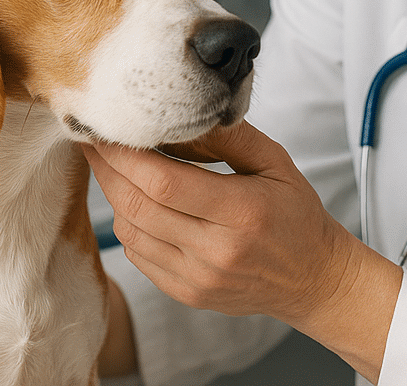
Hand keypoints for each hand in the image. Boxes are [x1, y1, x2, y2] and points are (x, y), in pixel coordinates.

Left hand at [82, 122, 401, 381]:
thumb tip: (181, 112)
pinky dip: (128, 224)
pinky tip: (134, 202)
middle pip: (137, 206)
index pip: (164, 181)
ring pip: (130, 233)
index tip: (106, 128)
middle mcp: (217, 251)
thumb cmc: (295, 213)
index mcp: (242, 212)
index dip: (125, 154)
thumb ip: (228, 135)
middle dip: (107, 169)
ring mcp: (199, 278)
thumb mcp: (275, 161)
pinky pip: (138, 256)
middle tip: (92, 139)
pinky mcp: (188, 294)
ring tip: (112, 166)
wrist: (314, 278)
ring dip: (113, 196)